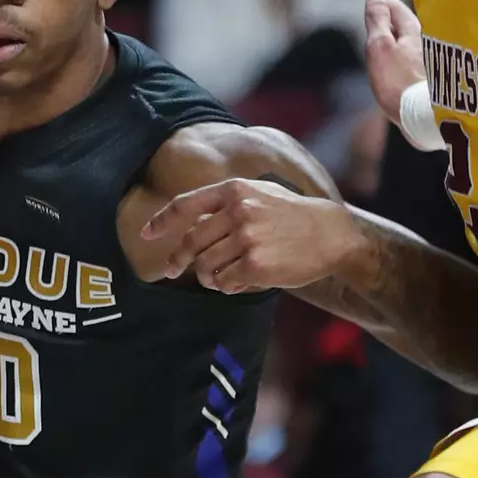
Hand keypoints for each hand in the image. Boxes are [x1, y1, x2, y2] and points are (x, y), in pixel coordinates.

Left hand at [140, 178, 355, 292]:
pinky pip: (225, 283)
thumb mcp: (258, 193)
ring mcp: (247, 238)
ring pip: (206, 266)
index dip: (162, 221)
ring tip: (221, 277)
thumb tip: (190, 226)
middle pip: (192, 242)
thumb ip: (225, 204)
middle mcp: (238, 211)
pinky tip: (241, 281)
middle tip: (175, 270)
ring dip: (208, 277)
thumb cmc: (292, 215)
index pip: (186, 205)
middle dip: (180, 259)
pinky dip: (227, 286)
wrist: (332, 234)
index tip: (146, 234)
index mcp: (234, 190)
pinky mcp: (257, 265)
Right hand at [364, 0, 425, 128]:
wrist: (428, 120)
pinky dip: (414, 53)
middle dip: (398, 15)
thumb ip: (378, 19)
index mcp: (413, 32)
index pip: (397, 9)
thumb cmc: (400, 83)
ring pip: (418, 41)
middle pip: (410, 24)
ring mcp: (435, 63)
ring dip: (407, 34)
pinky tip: (412, 61)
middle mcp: (428, 43)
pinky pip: (422, 59)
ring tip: (398, 31)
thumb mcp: (381, 46)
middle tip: (387, 4)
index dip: (385, 0)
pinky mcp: (438, 82)